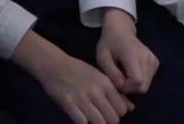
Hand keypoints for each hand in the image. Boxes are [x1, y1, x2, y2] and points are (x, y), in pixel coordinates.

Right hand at [13, 29, 133, 123]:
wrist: (53, 64)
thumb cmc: (78, 71)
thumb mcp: (99, 77)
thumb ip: (115, 93)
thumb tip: (130, 108)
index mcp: (105, 83)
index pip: (122, 110)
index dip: (116, 113)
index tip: (108, 110)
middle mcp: (96, 91)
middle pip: (113, 119)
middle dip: (107, 120)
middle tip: (99, 116)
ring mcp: (81, 98)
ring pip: (99, 123)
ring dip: (96, 123)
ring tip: (90, 117)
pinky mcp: (68, 104)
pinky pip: (82, 122)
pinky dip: (82, 122)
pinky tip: (79, 116)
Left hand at [96, 8, 159, 94]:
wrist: (121, 30)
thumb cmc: (109, 44)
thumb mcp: (102, 58)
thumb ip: (112, 73)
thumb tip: (122, 87)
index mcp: (132, 55)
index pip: (137, 81)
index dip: (127, 87)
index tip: (116, 81)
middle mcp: (146, 57)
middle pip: (143, 87)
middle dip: (130, 88)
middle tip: (119, 78)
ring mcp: (153, 59)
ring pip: (146, 85)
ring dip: (134, 84)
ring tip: (124, 72)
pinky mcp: (155, 62)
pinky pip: (148, 80)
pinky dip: (140, 80)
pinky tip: (131, 71)